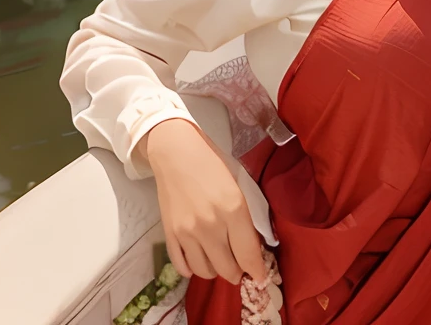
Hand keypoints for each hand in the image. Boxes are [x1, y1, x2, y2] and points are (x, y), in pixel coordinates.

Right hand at [140, 118, 267, 286]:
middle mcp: (210, 225)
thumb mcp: (239, 184)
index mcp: (233, 209)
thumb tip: (253, 243)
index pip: (248, 253)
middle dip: (237, 272)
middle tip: (241, 268)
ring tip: (221, 261)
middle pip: (227, 268)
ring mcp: (187, 233)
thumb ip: (246, 215)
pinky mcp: (170, 235)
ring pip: (205, 271)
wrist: (177, 154)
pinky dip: (193, 268)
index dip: (256, 270)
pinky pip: (182, 267)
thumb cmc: (213, 163)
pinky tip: (200, 259)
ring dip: (216, 270)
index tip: (260, 277)